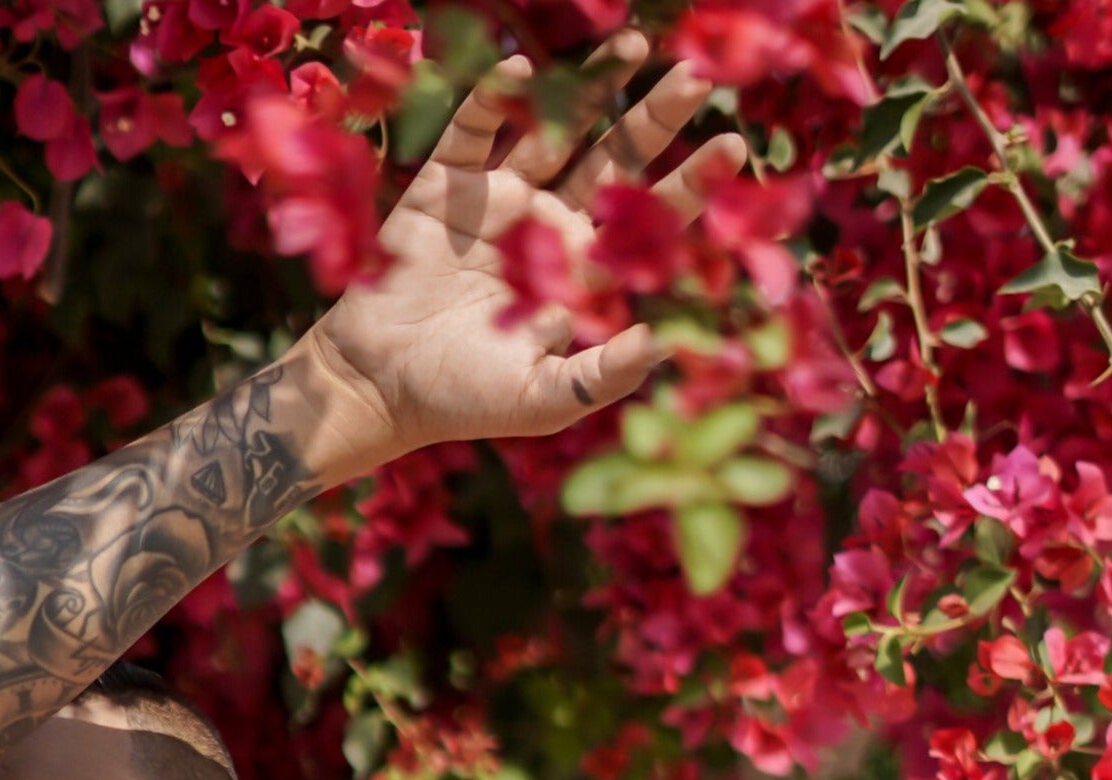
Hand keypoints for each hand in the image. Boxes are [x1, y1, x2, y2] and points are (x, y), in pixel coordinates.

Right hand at [297, 34, 746, 474]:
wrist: (379, 386)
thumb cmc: (464, 401)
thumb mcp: (541, 401)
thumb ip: (602, 375)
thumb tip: (664, 344)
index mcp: (580, 272)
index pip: (647, 220)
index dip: (690, 184)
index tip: (732, 147)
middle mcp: (549, 224)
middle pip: (615, 159)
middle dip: (656, 118)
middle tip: (699, 75)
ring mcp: (499, 197)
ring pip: (556, 128)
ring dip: (593, 87)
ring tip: (635, 46)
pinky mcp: (446, 184)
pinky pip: (475, 128)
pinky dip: (493, 98)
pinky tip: (521, 71)